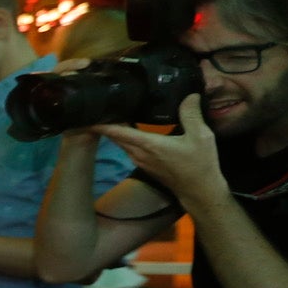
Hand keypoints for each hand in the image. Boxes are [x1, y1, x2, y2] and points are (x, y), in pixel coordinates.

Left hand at [96, 95, 228, 205]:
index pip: (116, 132)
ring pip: (121, 142)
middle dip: (105, 123)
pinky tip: (132, 127)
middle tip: (101, 106)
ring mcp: (140, 160)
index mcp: (147, 144)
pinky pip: (128, 148)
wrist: (199, 191)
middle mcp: (138, 153)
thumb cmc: (199, 165)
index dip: (99, 123)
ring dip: (115, 130)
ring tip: (115, 113)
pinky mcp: (144, 165)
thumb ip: (191, 115)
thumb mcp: (201, 136)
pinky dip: (125, 137)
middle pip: (114, 136)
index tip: (87, 113)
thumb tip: (189, 95)